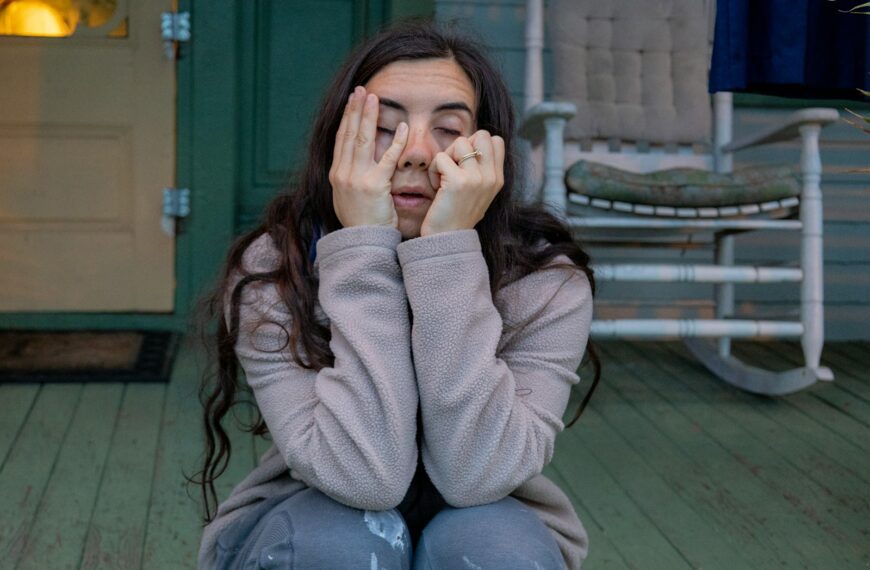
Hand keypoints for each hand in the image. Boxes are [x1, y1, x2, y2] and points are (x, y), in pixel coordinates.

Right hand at [329, 86, 408, 228]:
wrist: (363, 244)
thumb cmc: (363, 223)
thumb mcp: (350, 197)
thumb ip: (353, 177)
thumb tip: (358, 162)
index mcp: (336, 174)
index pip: (342, 139)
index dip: (347, 118)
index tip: (353, 101)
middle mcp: (342, 173)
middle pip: (349, 134)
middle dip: (355, 109)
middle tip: (362, 90)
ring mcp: (356, 178)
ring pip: (362, 140)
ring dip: (368, 116)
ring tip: (373, 98)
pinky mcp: (373, 186)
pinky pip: (386, 158)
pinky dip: (395, 141)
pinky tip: (402, 127)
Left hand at [421, 130, 504, 236]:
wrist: (447, 240)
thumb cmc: (457, 215)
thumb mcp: (479, 193)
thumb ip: (481, 171)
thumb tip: (473, 144)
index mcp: (498, 179)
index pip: (496, 140)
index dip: (476, 145)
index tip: (465, 164)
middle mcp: (491, 177)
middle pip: (481, 134)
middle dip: (462, 145)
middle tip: (454, 166)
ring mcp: (477, 178)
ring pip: (460, 142)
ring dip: (446, 156)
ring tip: (443, 177)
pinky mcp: (458, 181)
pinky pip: (441, 157)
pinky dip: (433, 170)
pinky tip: (436, 187)